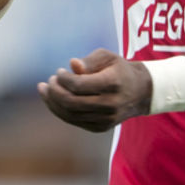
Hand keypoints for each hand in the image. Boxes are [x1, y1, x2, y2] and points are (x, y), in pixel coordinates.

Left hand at [37, 48, 151, 132]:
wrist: (139, 92)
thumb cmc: (119, 69)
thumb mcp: (108, 57)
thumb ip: (90, 60)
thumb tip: (72, 64)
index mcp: (112, 84)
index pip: (79, 85)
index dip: (63, 79)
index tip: (59, 71)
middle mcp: (110, 104)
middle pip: (72, 103)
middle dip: (54, 92)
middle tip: (49, 81)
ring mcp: (106, 119)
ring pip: (70, 115)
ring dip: (53, 102)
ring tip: (45, 90)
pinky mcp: (101, 127)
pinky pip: (74, 121)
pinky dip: (60, 111)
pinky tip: (54, 100)